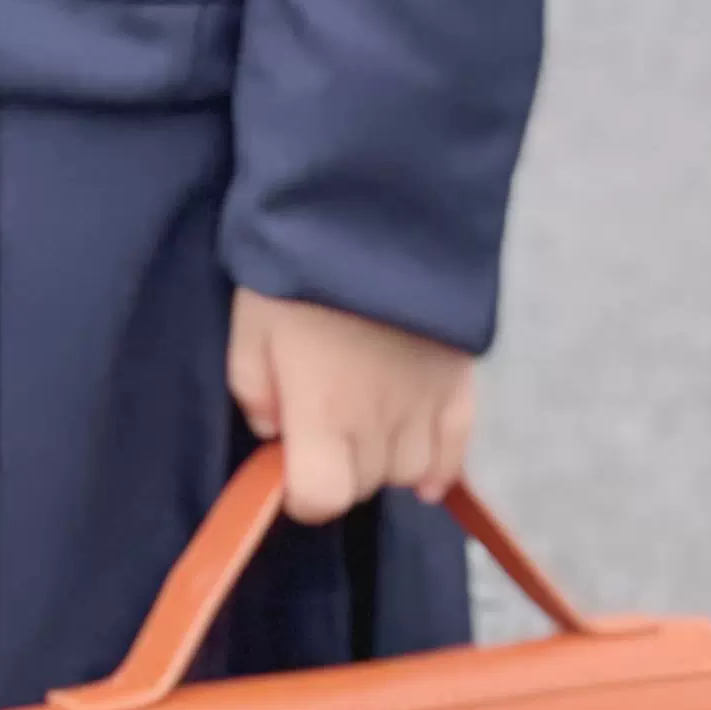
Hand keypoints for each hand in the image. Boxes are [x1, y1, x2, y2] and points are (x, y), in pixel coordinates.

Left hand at [228, 288, 475, 519]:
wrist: (374, 211)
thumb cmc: (298, 267)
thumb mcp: (249, 325)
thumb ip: (254, 390)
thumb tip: (274, 431)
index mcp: (326, 412)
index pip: (321, 498)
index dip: (300, 493)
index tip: (289, 467)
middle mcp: (382, 423)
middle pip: (364, 484)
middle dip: (338, 466)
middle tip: (320, 422)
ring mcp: (428, 405)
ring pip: (410, 472)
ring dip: (383, 462)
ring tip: (362, 425)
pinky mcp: (461, 383)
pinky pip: (457, 451)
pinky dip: (439, 466)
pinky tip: (424, 476)